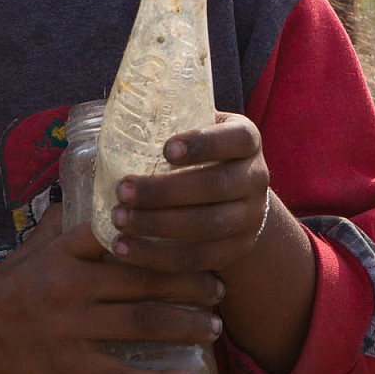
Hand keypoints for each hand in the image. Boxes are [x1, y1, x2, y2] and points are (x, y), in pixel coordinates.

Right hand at [0, 221, 220, 373]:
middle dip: (190, 283)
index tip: (197, 236)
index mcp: (66, 252)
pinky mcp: (70, 364)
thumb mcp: (33, 246)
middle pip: (145, 279)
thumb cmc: (8, 288)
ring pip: (142, 322)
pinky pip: (122, 373)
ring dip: (186, 325)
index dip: (165, 234)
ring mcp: (72, 326)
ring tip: (214, 326)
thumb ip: (67, 222)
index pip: (122, 233)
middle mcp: (72, 285)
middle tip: (220, 287)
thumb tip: (92, 188)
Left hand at [111, 112, 272, 272]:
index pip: (237, 139)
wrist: (234, 197)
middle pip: (216, 186)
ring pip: (207, 226)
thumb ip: (172, 122)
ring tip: (119, 220)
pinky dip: (158, 257)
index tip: (165, 150)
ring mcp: (251, 218)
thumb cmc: (199, 156)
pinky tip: (125, 249)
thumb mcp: (197, 129)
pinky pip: (198, 259)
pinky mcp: (237, 250)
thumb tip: (117, 114)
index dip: (203, 144)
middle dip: (164, 191)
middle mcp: (256, 178)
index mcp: (247, 141)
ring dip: (158, 225)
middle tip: (122, 191)